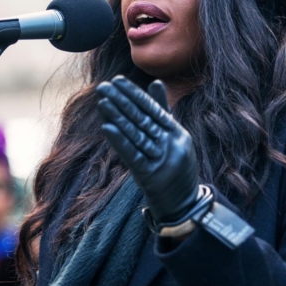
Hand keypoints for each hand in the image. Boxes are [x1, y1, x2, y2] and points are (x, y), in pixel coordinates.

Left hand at [96, 76, 198, 226]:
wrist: (183, 205)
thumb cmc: (175, 167)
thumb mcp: (174, 137)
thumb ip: (163, 110)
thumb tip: (156, 82)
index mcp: (178, 134)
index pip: (153, 109)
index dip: (134, 94)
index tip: (117, 80)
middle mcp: (173, 145)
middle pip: (143, 119)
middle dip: (122, 101)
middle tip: (103, 86)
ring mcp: (163, 160)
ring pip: (137, 135)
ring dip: (118, 117)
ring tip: (102, 101)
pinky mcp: (151, 176)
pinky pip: (133, 155)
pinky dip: (119, 140)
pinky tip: (106, 127)